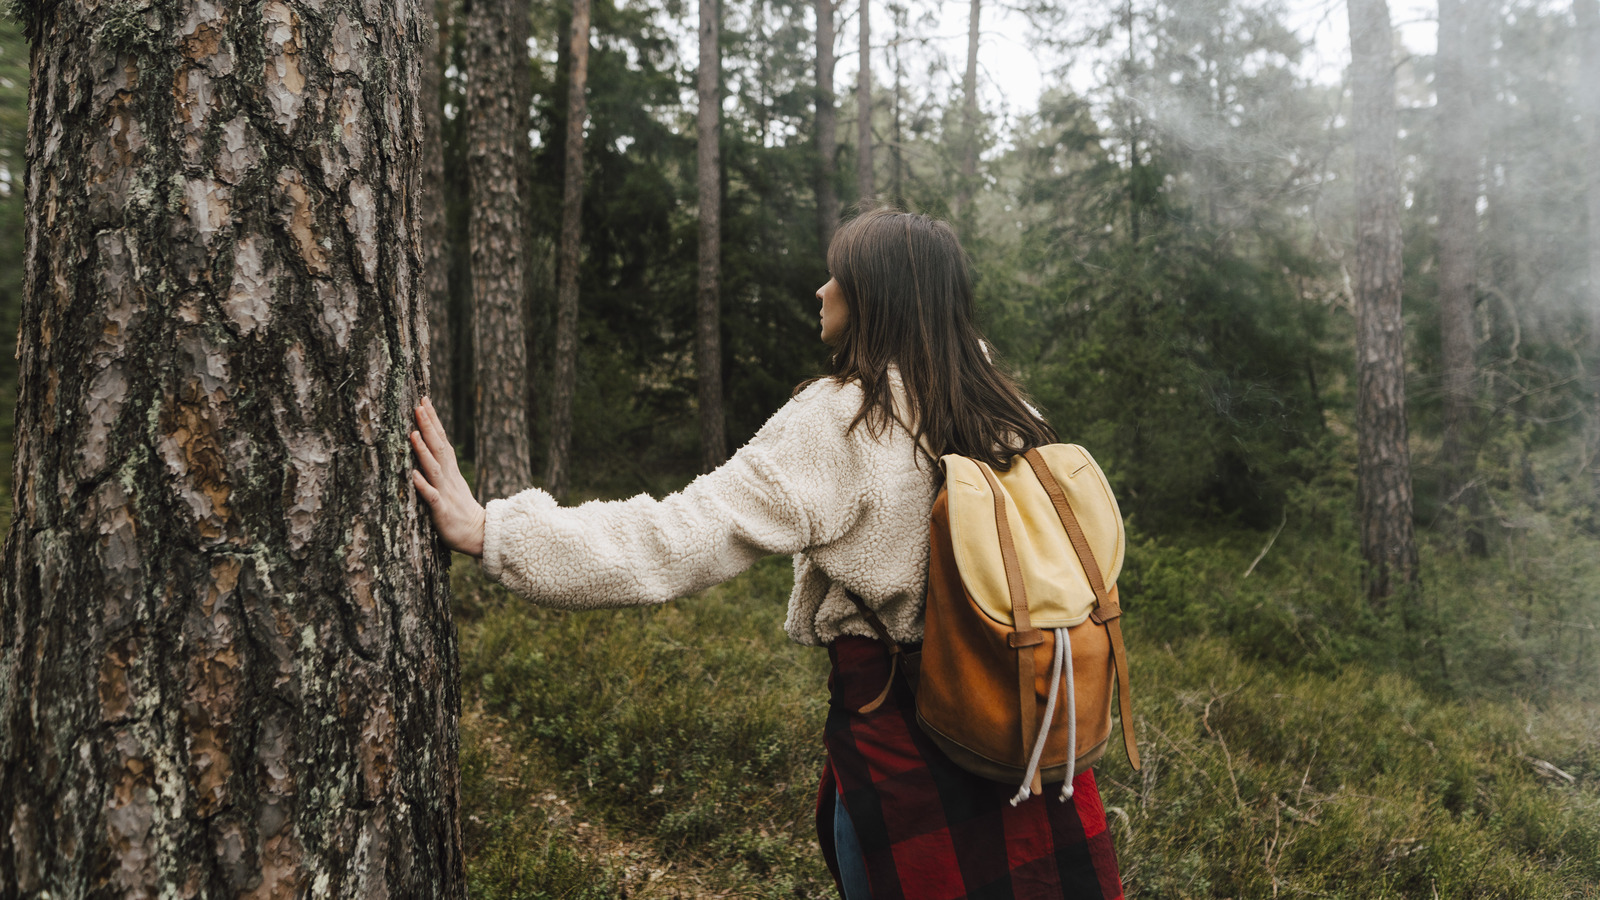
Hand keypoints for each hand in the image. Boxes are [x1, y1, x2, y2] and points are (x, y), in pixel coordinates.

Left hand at [410, 398, 485, 556]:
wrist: (478, 534)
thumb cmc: (460, 509)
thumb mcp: (452, 483)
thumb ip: (440, 465)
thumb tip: (429, 444)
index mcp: (450, 470)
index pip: (441, 440)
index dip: (433, 420)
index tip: (424, 400)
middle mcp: (448, 477)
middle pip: (438, 447)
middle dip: (428, 426)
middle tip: (419, 406)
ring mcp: (445, 492)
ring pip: (434, 468)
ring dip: (423, 451)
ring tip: (413, 433)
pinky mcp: (442, 511)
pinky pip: (431, 496)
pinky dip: (422, 485)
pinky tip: (412, 475)